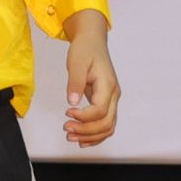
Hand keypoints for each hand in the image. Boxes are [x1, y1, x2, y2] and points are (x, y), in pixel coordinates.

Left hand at [61, 33, 118, 147]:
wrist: (92, 42)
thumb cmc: (85, 49)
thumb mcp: (76, 63)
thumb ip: (75, 83)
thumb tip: (73, 102)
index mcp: (107, 85)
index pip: (100, 110)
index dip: (84, 117)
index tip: (67, 113)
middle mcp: (113, 95)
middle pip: (106, 123)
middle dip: (86, 130)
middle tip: (66, 129)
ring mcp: (112, 100)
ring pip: (108, 127)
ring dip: (90, 136)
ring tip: (71, 137)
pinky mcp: (107, 102)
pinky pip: (106, 124)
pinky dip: (95, 135)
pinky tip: (82, 139)